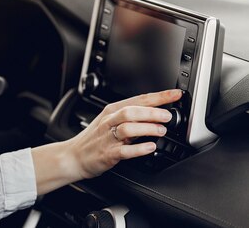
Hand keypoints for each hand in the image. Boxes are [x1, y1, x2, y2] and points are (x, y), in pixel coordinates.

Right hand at [30, 89, 181, 194]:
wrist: (74, 156)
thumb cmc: (95, 139)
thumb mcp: (110, 122)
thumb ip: (131, 118)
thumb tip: (157, 114)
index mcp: (111, 111)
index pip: (138, 100)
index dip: (158, 97)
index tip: (175, 94)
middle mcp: (109, 122)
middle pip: (131, 111)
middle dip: (152, 112)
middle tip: (168, 116)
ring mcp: (108, 138)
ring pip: (128, 128)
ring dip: (147, 128)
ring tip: (161, 131)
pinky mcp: (108, 154)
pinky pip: (125, 150)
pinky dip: (139, 149)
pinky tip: (150, 147)